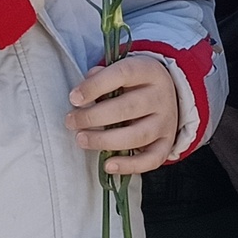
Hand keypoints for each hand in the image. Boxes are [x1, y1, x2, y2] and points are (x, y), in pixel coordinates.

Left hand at [68, 56, 183, 174]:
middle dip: (94, 117)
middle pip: (128, 107)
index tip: (74, 98)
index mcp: (148, 71)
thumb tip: (82, 93)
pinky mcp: (167, 143)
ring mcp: (166, 122)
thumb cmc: (132, 84)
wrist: (165, 96)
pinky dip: (129, 165)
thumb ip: (100, 78)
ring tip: (82, 139)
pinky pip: (151, 159)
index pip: (123, 74)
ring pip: (138, 135)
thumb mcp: (120, 72)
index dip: (96, 86)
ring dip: (105, 140)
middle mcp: (161, 96)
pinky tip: (108, 165)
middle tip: (71, 121)